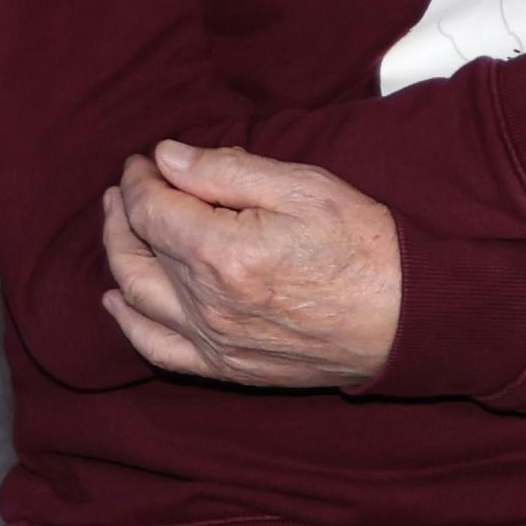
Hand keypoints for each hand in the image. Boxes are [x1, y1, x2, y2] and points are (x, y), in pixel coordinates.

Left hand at [99, 141, 400, 387]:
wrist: (406, 315)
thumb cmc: (363, 244)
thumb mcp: (304, 186)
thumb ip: (227, 171)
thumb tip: (167, 158)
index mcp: (223, 252)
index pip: (153, 210)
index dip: (141, 180)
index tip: (145, 161)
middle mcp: (207, 304)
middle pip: (136, 255)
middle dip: (122, 215)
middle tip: (125, 189)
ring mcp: (215, 341)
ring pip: (137, 300)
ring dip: (119, 260)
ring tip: (119, 230)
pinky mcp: (228, 367)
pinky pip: (159, 350)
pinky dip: (129, 325)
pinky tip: (119, 302)